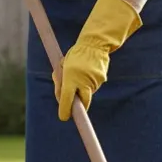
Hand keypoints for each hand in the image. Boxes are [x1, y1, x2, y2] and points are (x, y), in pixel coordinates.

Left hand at [54, 0, 141, 120]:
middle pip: (82, 103)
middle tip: (74, 105)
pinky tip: (88, 72)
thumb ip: (60, 82)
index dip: (65, 110)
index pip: (67, 99)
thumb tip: (60, 97)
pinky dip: (89, 83)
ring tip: (81, 73)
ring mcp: (94, 81)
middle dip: (78, 106)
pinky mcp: (101, 79)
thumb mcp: (63, 66)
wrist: (94, 44)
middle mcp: (83, 81)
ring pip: (87, 93)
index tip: (64, 117)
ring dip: (82, 89)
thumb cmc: (74, 56)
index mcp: (71, 77)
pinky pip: (93, 86)